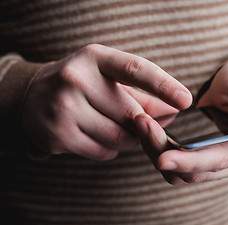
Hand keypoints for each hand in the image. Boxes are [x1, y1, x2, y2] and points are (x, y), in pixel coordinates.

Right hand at [21, 44, 191, 159]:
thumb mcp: (108, 78)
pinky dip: (110, 149)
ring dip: (128, 139)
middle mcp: (76, 79)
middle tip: (143, 122)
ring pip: (120, 138)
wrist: (31, 98)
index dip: (164, 86)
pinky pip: (104, 152)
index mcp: (95, 58)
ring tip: (113, 125)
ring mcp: (64, 108)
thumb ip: (143, 94)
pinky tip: (96, 135)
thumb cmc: (82, 85)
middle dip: (144, 124)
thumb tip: (175, 112)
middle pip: (133, 115)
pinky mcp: (57, 135)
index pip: (136, 70)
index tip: (186, 100)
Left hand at [135, 59, 227, 183]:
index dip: (190, 163)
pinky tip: (147, 131)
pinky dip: (158, 152)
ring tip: (141, 124)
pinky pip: (174, 167)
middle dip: (164, 153)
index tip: (163, 159)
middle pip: (193, 173)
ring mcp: (215, 166)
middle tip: (142, 125)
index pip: (217, 162)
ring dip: (156, 153)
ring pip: (179, 174)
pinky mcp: (199, 163)